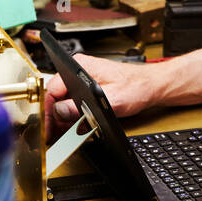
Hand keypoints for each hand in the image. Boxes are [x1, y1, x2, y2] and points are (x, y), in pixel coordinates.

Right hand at [44, 53, 158, 139]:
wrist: (152, 86)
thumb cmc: (137, 87)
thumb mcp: (110, 100)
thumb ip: (83, 107)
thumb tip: (60, 112)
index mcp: (81, 66)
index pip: (53, 89)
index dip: (50, 111)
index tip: (50, 127)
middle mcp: (80, 69)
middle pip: (57, 95)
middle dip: (57, 116)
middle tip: (57, 134)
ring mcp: (84, 76)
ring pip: (65, 98)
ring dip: (65, 117)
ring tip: (67, 132)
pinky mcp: (89, 85)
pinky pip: (75, 99)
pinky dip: (75, 113)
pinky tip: (79, 124)